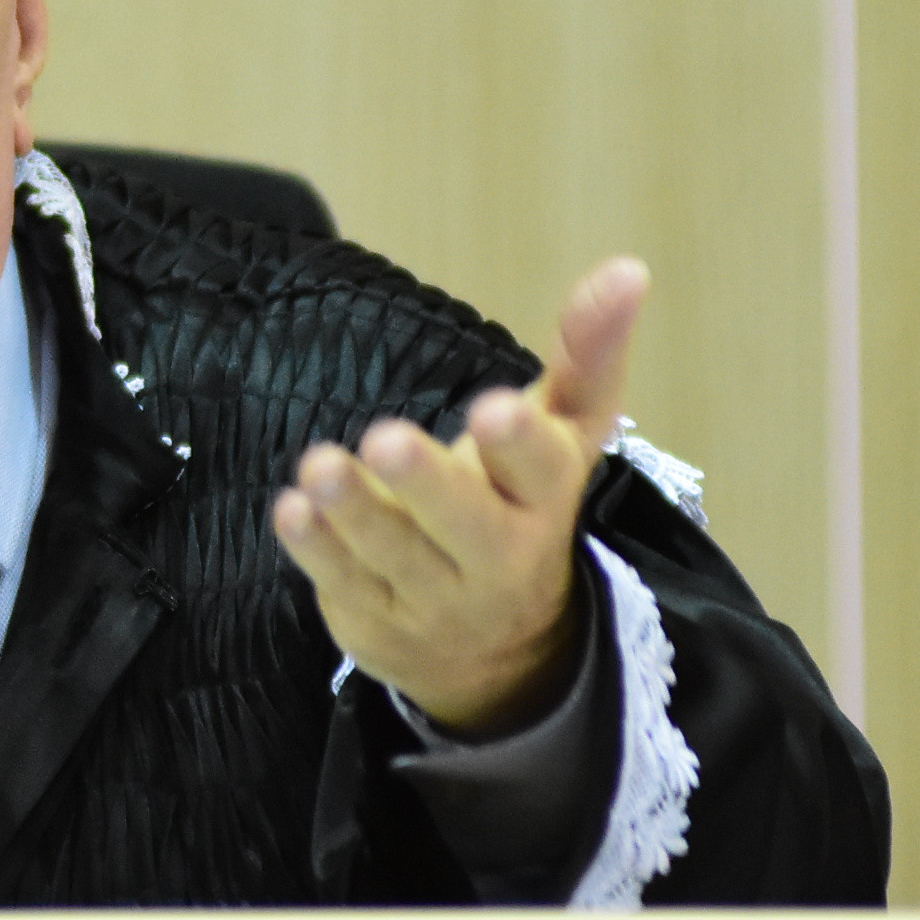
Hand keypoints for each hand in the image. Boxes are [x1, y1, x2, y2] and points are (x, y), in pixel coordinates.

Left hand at [271, 256, 648, 733]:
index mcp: (544, 500)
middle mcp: (498, 555)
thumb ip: (586, 354)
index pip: (543, 473)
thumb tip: (628, 267)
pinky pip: (345, 585)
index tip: (495, 408)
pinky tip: (292, 509)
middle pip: (467, 523)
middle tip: (385, 439)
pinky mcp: (378, 620)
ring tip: (318, 467)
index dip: (520, 445)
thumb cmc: (519, 505)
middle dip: (428, 484)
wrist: (496, 651)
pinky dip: (316, 550)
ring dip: (355, 512)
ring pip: (396, 556)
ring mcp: (436, 596)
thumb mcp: (560, 436)